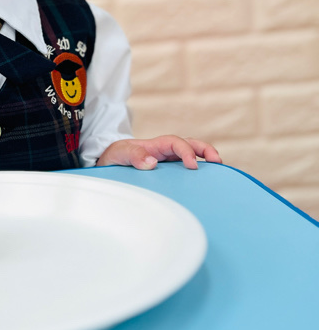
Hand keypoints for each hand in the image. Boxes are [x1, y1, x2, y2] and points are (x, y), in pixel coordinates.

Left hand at [96, 135, 221, 170]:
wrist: (109, 163)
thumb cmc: (116, 156)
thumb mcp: (119, 153)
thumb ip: (133, 155)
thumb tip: (152, 162)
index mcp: (157, 145)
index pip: (177, 143)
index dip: (187, 152)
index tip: (193, 166)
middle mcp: (167, 152)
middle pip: (192, 145)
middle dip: (207, 150)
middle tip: (218, 162)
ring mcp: (170, 162)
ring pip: (194, 156)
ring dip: (207, 160)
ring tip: (220, 174)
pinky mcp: (171, 173)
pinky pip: (187, 171)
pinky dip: (200, 174)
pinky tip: (205, 187)